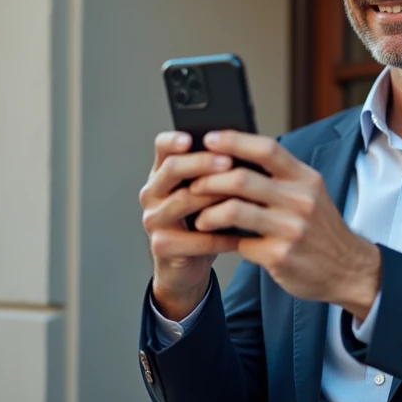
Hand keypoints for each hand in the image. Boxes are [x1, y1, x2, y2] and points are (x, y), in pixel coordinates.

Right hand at [139, 132, 241, 318]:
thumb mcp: (208, 192)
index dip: (174, 140)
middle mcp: (152, 192)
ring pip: (182, 201)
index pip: (162, 148)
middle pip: (172, 169)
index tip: (192, 137)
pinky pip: (195, 238)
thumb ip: (217, 173)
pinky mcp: (162, 246)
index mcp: (163, 173)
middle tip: (228, 161)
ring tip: (240, 196)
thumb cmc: (203, 220)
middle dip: (202, 163)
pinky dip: (221, 236)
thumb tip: (250, 152)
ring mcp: (153, 219)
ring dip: (214, 197)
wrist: (188, 264)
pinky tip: (243, 234)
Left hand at [189, 130, 380, 318]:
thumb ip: (280, 178)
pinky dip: (225, 242)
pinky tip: (219, 242)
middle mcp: (301, 200)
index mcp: (306, 179)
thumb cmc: (321, 229)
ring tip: (200, 218)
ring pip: (234, 210)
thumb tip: (234, 159)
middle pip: (242, 179)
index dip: (234, 141)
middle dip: (210, 180)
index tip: (209, 139)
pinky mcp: (281, 256)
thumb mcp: (311, 194)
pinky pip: (240, 243)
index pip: (267, 149)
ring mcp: (292, 229)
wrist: (349, 270)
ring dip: (208, 213)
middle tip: (194, 186)